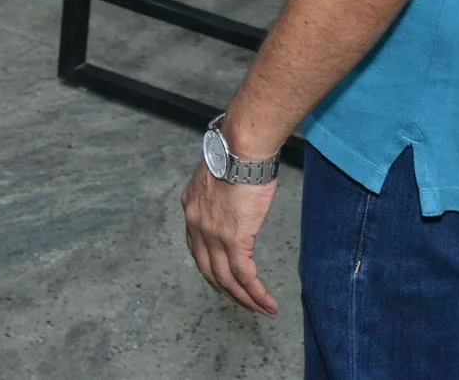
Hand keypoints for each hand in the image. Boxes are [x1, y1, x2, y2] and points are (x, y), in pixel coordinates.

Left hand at [182, 163, 281, 316]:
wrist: (241, 149)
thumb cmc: (237, 153)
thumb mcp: (218, 174)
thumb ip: (219, 193)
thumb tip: (231, 198)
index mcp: (191, 207)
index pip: (196, 248)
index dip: (211, 268)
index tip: (225, 279)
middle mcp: (196, 224)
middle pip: (209, 270)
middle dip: (226, 290)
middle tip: (243, 302)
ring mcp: (213, 234)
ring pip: (227, 279)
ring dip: (245, 299)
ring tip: (261, 310)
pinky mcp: (234, 239)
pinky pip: (245, 276)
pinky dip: (256, 294)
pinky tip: (267, 304)